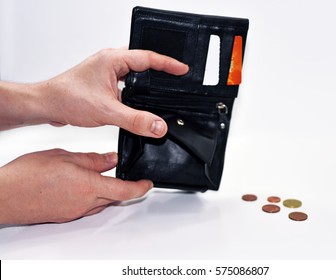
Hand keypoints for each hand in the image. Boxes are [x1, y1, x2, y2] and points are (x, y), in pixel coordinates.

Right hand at [0, 149, 151, 224]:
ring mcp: (75, 212)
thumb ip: (92, 160)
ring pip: (100, 202)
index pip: (125, 190)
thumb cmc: (29, 176)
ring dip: (105, 191)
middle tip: (122, 175)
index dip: (140, 188)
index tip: (148, 184)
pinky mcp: (65, 215)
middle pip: (114, 197)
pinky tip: (79, 184)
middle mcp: (84, 203)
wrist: (5, 196)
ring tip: (97, 176)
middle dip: (121, 187)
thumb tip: (111, 159)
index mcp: (88, 187)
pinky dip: (90, 196)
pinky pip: (86, 206)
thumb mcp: (65, 157)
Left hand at [37, 48, 188, 136]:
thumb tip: (158, 126)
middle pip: (143, 62)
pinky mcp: (103, 83)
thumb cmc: (67, 98)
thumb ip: (136, 120)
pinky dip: (135, 92)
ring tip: (162, 88)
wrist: (46, 105)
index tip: (183, 69)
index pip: (148, 57)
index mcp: (113, 59)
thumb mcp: (107, 110)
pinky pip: (126, 84)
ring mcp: (106, 72)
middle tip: (176, 76)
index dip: (169, 64)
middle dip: (160, 69)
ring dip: (146, 82)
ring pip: (134, 74)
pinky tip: (139, 103)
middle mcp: (110, 62)